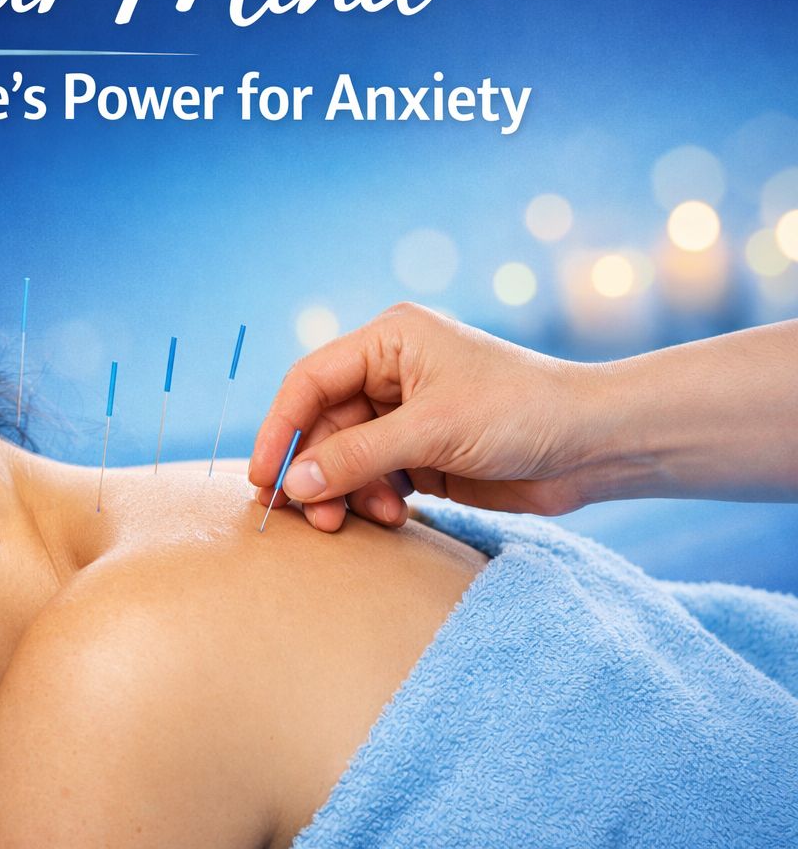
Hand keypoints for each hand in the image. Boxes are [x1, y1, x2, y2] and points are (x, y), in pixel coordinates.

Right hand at [249, 303, 596, 531]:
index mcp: (388, 341)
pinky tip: (394, 515)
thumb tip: (294, 483)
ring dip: (347, 491)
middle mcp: (391, 372)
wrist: (596, 445)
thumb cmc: (521, 413)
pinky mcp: (424, 452)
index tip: (264, 476)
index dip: (279, 428)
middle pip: (322, 424)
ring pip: (345, 456)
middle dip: (316, 471)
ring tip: (365, 518)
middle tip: (310, 516)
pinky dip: (373, 498)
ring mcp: (407, 414)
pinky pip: (374, 477)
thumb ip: (357, 456)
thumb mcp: (432, 431)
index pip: (309, 381)